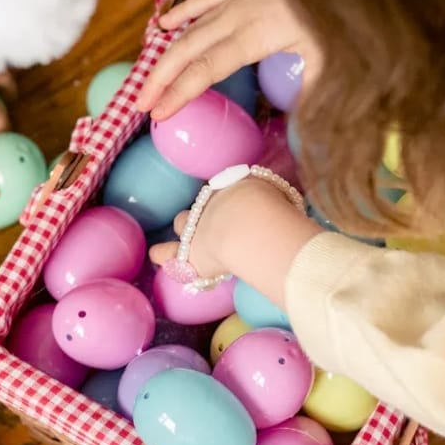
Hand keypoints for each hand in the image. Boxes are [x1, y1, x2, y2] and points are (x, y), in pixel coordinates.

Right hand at [136, 0, 317, 119]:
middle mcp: (237, 16)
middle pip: (187, 50)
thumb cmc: (335, 10)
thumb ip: (311, 90)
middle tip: (141, 105)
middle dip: (160, 79)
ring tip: (149, 80)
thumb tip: (303, 131)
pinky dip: (182, 14)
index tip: (159, 114)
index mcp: (253, 36)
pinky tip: (165, 26)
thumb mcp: (330, 54)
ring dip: (167, 54)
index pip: (205, 70)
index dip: (179, 93)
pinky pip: (204, 1)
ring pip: (191, 28)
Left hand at [149, 177, 320, 305]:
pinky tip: (156, 256)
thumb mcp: (282, 195)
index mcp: (234, 187)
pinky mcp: (188, 254)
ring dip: (184, 231)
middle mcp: (211, 204)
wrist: (249, 223)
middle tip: (212, 222)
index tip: (235, 206)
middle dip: (204, 213)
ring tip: (179, 237)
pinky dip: (162, 255)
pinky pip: (166, 254)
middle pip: (202, 205)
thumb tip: (289, 199)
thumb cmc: (271, 208)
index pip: (228, 191)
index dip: (231, 202)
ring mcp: (197, 228)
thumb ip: (281, 197)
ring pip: (182, 224)